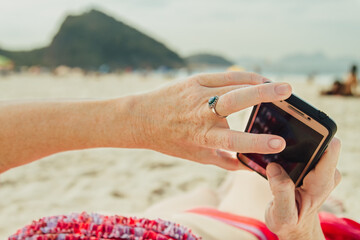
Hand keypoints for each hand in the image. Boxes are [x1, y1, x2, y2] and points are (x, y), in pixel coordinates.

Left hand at [131, 72, 291, 169]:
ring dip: (258, 83)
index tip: (280, 143)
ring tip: (279, 87)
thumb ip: (222, 162)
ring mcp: (197, 93)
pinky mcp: (195, 80)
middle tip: (287, 90)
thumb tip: (248, 168)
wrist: (141, 117)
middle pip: (234, 101)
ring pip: (232, 84)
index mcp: (201, 136)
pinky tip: (258, 79)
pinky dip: (243, 76)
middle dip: (263, 94)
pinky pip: (224, 76)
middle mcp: (200, 114)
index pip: (233, 141)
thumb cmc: (170, 139)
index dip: (257, 143)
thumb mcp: (195, 155)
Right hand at [265, 138, 341, 239]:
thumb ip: (281, 192)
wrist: (294, 225)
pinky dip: (290, 150)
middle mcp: (325, 172)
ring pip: (309, 143)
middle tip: (276, 153)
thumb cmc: (289, 221)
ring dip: (292, 145)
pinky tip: (278, 159)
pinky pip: (304, 147)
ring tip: (276, 159)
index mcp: (321, 183)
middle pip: (318, 141)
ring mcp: (320, 168)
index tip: (297, 131)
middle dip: (297, 140)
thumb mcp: (282, 214)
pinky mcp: (312, 165)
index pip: (330, 149)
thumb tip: (274, 167)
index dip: (316, 135)